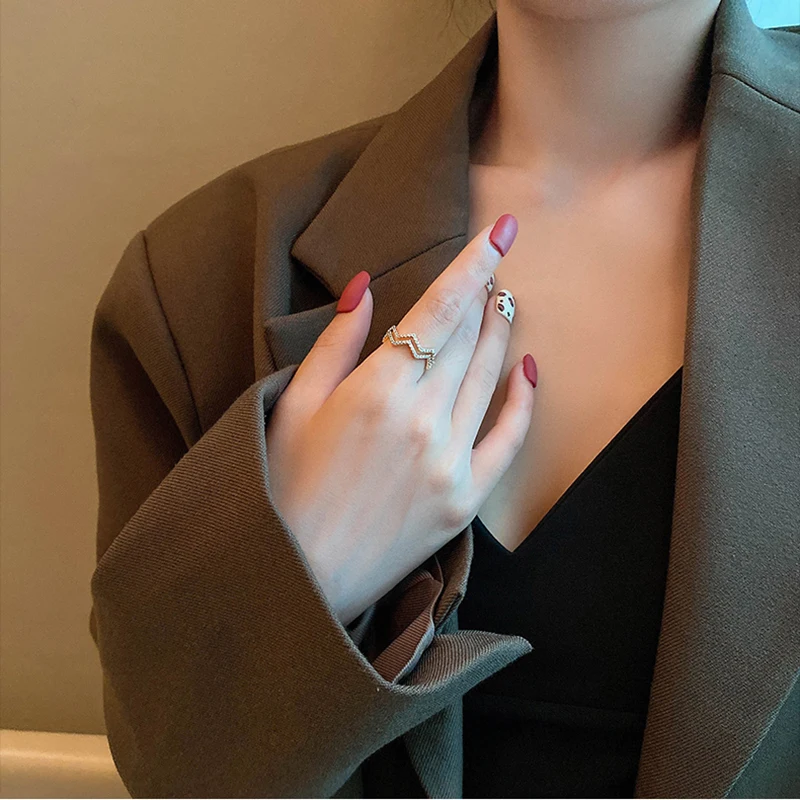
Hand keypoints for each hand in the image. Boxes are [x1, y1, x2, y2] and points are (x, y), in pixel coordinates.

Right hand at [265, 215, 535, 625]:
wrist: (300, 578)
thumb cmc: (283, 488)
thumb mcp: (293, 406)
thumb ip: (335, 344)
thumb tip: (365, 286)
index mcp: (375, 390)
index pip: (438, 309)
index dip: (472, 263)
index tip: (503, 229)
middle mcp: (422, 419)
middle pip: (467, 338)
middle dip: (483, 293)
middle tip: (493, 265)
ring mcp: (449, 461)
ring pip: (490, 378)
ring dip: (501, 333)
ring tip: (505, 303)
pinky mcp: (464, 499)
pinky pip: (507, 440)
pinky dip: (523, 402)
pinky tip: (527, 369)